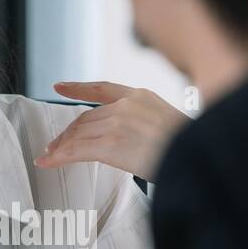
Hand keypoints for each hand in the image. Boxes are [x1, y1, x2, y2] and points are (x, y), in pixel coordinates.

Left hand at [35, 81, 189, 181]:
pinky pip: (76, 150)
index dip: (78, 88)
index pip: (102, 88)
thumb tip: (134, 142)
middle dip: (68, 132)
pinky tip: (47, 162)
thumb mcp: (170, 125)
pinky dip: (58, 156)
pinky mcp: (112, 144)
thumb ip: (147, 126)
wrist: (199, 157)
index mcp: (142, 96)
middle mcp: (127, 105)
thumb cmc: (191, 148)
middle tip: (55, 144)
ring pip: (79, 133)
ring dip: (61, 145)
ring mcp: (118, 123)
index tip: (60, 86)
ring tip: (50, 155)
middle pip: (86, 117)